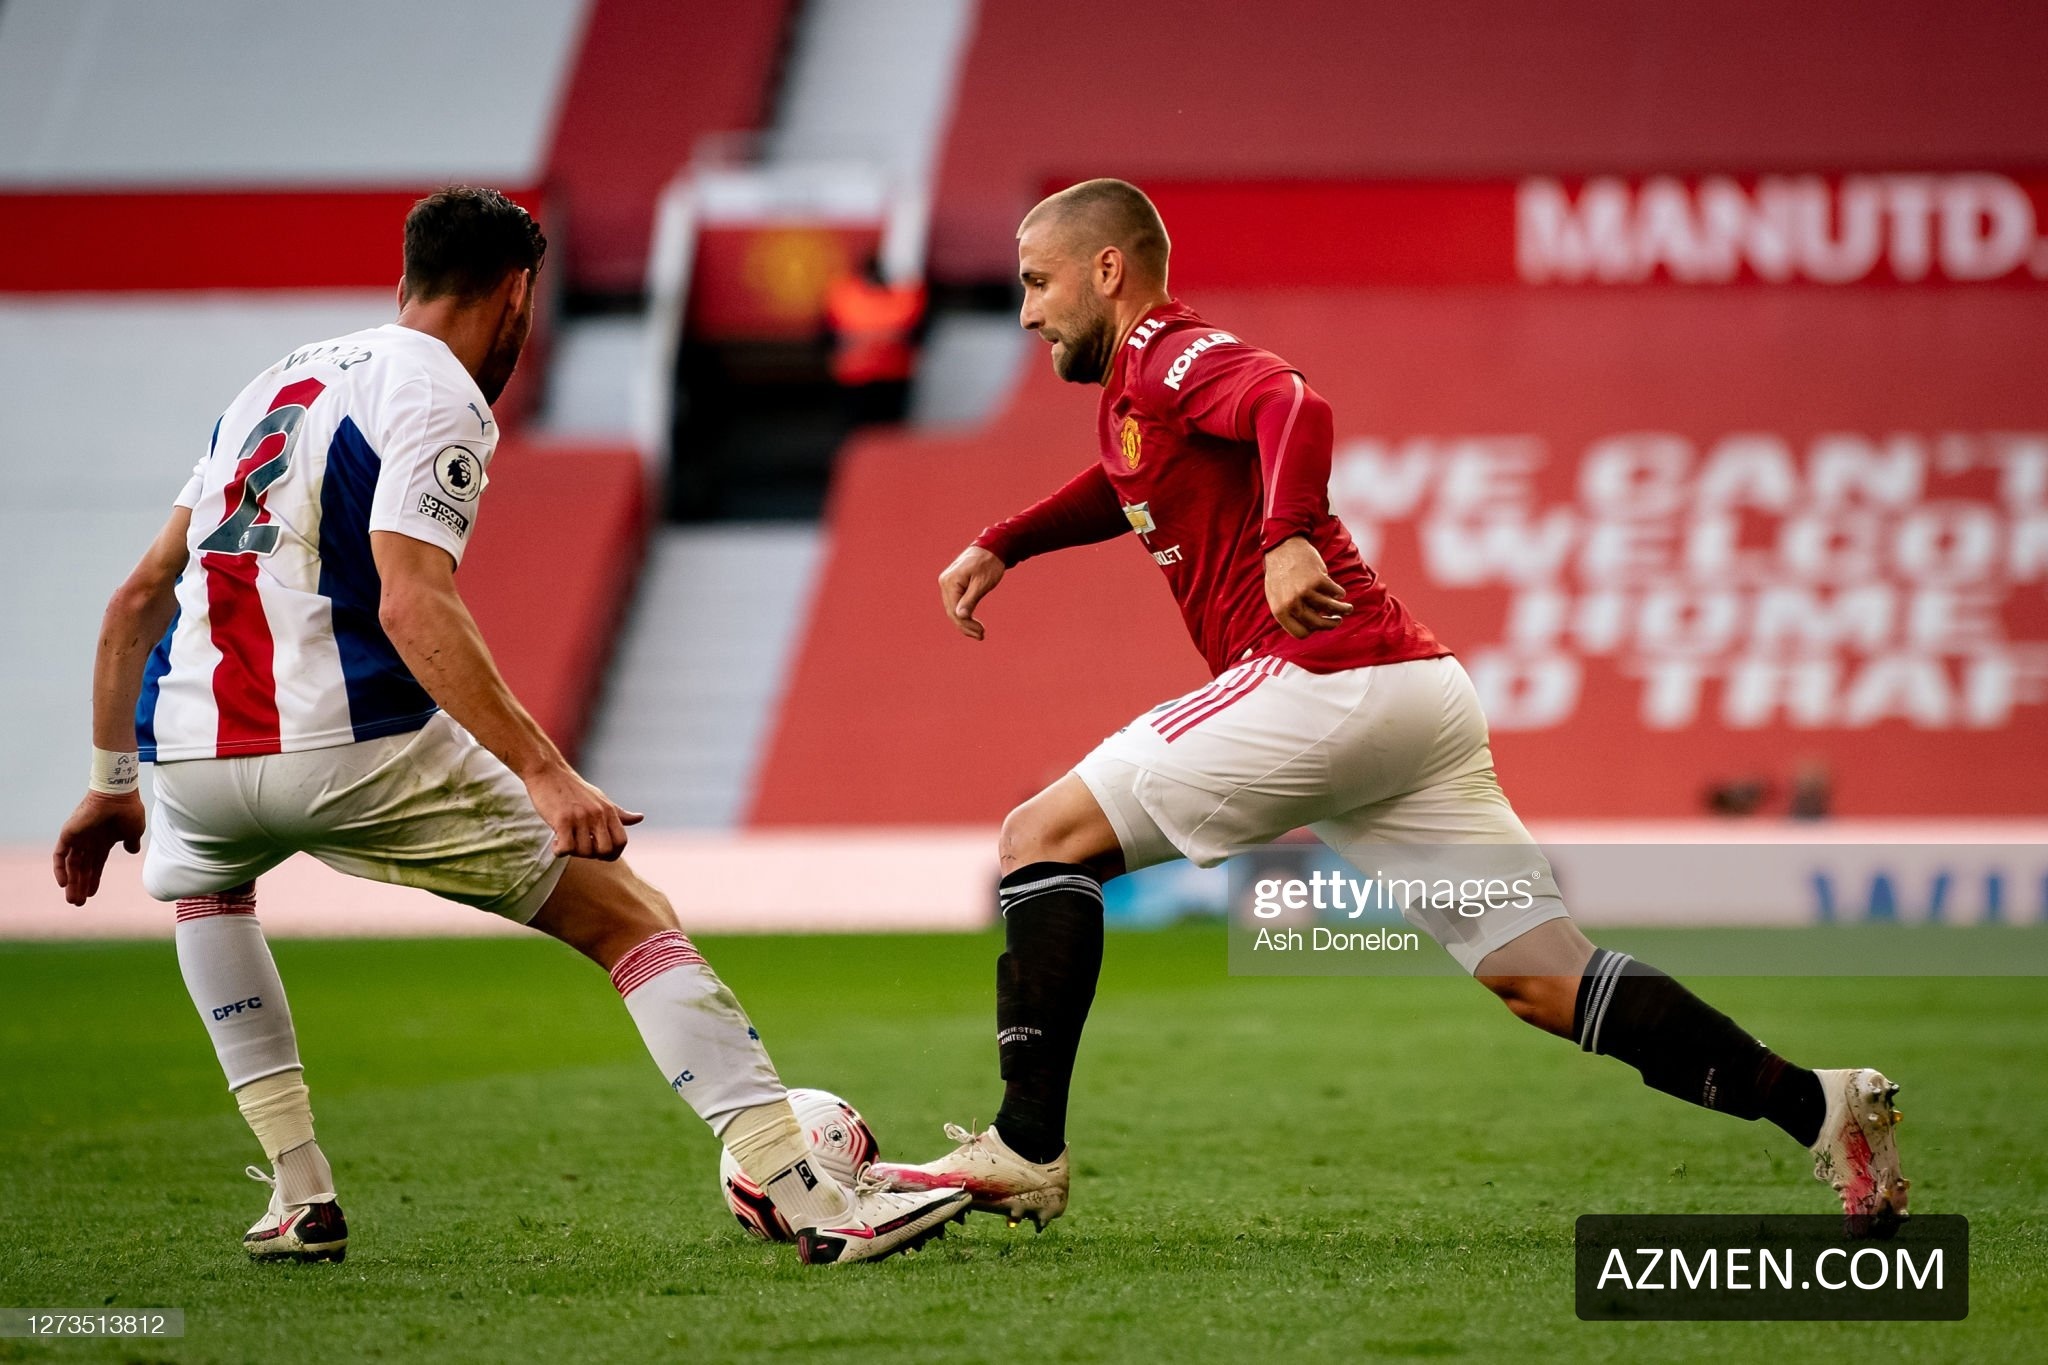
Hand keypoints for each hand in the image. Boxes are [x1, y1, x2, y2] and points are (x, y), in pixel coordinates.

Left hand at [53, 790, 146, 905]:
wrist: (119, 795)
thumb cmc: (128, 811)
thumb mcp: (134, 831)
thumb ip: (131, 842)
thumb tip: (133, 851)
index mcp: (103, 841)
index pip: (96, 864)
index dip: (94, 879)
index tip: (92, 894)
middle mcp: (88, 841)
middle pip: (82, 868)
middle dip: (80, 885)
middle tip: (77, 903)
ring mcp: (77, 837)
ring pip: (71, 865)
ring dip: (72, 882)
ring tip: (72, 899)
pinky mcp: (68, 834)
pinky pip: (60, 855)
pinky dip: (60, 869)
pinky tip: (63, 884)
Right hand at [523, 764, 642, 859]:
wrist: (548, 772)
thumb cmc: (573, 789)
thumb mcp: (600, 799)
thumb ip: (618, 813)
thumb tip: (640, 818)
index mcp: (608, 810)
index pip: (622, 841)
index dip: (613, 853)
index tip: (599, 853)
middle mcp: (597, 814)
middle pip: (605, 850)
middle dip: (593, 855)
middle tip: (580, 847)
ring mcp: (580, 817)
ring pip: (584, 851)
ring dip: (573, 852)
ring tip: (565, 840)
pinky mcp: (562, 820)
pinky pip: (566, 848)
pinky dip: (560, 851)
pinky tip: (556, 843)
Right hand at [938, 545, 1005, 640]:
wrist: (992, 547)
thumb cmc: (989, 563)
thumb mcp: (982, 583)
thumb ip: (970, 600)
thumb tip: (960, 616)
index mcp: (950, 582)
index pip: (955, 611)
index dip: (967, 625)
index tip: (981, 633)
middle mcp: (945, 582)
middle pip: (952, 612)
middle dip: (966, 626)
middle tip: (982, 636)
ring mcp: (947, 583)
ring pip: (953, 609)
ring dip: (965, 622)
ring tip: (979, 632)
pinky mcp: (953, 584)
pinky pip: (956, 602)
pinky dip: (964, 613)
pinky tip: (972, 622)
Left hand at [1263, 536, 1353, 638]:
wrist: (1281, 547)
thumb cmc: (1279, 574)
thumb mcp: (1276, 597)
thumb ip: (1289, 613)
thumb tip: (1309, 628)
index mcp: (1280, 611)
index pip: (1300, 634)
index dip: (1313, 631)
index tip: (1320, 625)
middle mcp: (1292, 604)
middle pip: (1318, 624)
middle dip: (1332, 624)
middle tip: (1338, 621)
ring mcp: (1305, 592)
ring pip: (1331, 609)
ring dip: (1343, 610)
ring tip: (1348, 609)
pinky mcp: (1318, 579)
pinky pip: (1335, 593)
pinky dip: (1340, 593)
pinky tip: (1339, 592)